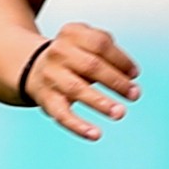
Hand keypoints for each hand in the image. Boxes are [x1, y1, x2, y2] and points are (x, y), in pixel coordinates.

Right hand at [25, 22, 139, 140]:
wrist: (34, 66)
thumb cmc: (73, 55)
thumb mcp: (87, 41)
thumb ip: (109, 52)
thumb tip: (131, 75)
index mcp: (72, 33)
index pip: (100, 44)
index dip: (121, 60)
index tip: (134, 74)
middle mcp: (59, 52)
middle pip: (92, 66)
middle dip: (116, 82)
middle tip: (135, 95)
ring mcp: (51, 75)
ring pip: (77, 89)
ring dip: (101, 103)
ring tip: (120, 113)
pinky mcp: (46, 98)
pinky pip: (62, 114)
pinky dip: (78, 126)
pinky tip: (95, 134)